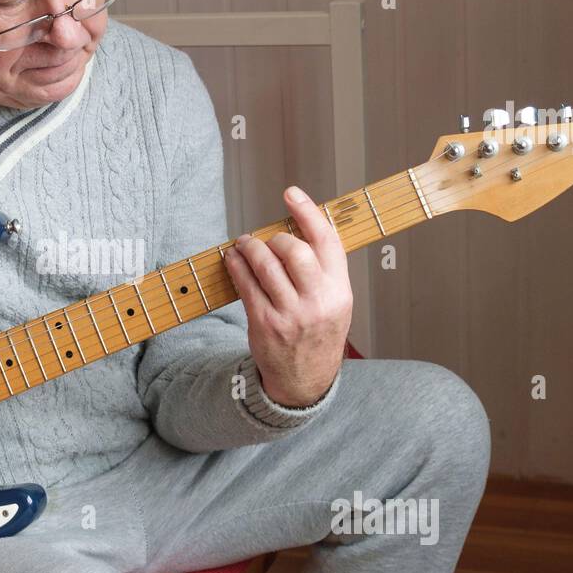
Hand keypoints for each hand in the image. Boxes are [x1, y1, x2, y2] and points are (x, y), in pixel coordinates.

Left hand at [223, 185, 352, 407]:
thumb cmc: (318, 333)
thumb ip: (322, 269)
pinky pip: (245, 285)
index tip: (291, 193)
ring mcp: (290, 314)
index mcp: (340, 291)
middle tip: (265, 240)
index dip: (308, 212)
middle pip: (294, 250)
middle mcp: (317, 301)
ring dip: (249, 247)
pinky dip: (235, 266)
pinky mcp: (264, 323)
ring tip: (242, 244)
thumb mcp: (335, 302)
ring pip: (265, 265)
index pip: (327, 241)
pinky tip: (232, 259)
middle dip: (274, 238)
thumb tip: (295, 228)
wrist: (305, 379)